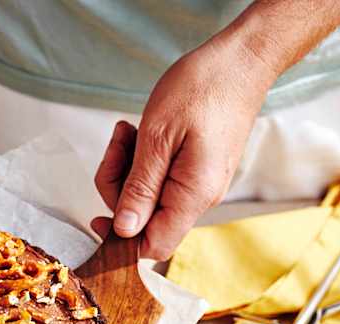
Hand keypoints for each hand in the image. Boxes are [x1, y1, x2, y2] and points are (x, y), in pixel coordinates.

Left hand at [94, 35, 275, 258]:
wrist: (242, 60)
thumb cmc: (203, 88)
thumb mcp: (158, 136)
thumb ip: (140, 187)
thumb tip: (124, 230)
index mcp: (194, 194)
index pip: (153, 246)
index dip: (122, 240)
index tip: (96, 217)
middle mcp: (200, 197)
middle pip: (145, 221)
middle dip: (118, 188)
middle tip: (117, 145)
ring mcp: (200, 185)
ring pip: (148, 197)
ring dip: (127, 168)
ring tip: (128, 132)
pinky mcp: (197, 171)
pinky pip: (160, 180)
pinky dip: (142, 160)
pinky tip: (140, 133)